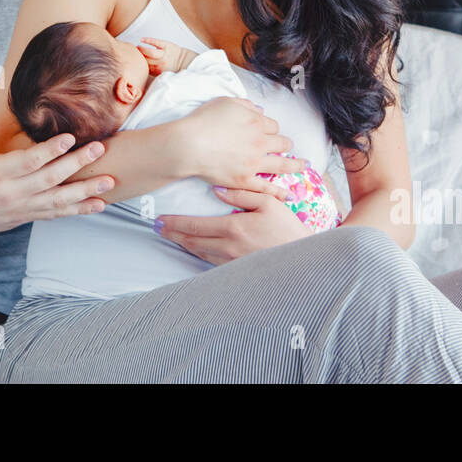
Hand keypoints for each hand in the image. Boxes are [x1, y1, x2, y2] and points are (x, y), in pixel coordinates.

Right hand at [0, 93, 114, 234]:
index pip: (27, 161)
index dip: (50, 150)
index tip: (70, 137)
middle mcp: (10, 193)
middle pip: (49, 179)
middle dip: (77, 164)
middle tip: (99, 149)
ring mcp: (20, 207)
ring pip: (58, 200)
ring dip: (85, 191)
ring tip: (109, 180)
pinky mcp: (26, 216)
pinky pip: (56, 214)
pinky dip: (79, 210)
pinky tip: (99, 204)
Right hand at [136, 36, 187, 74]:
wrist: (183, 61)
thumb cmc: (171, 67)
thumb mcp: (160, 73)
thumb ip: (151, 71)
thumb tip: (138, 69)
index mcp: (157, 71)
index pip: (144, 66)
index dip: (137, 62)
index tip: (132, 59)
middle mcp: (160, 63)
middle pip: (146, 60)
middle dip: (138, 56)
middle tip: (133, 52)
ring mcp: (164, 54)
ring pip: (150, 52)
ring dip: (142, 49)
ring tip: (137, 47)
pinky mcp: (167, 45)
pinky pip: (156, 42)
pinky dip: (148, 40)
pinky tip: (142, 39)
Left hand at [154, 187, 311, 263]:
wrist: (304, 259)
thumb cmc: (288, 229)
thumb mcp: (269, 203)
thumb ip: (242, 194)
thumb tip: (217, 190)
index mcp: (233, 228)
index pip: (195, 225)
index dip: (175, 223)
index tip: (160, 220)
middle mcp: (228, 247)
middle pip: (192, 241)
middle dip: (172, 234)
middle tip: (157, 229)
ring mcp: (231, 262)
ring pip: (199, 253)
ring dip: (183, 244)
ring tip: (171, 237)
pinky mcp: (237, 271)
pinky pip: (211, 262)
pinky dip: (198, 254)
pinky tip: (194, 249)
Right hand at [172, 97, 304, 198]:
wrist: (190, 144)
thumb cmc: (203, 121)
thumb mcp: (225, 102)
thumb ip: (245, 105)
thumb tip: (259, 110)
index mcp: (256, 122)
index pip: (272, 125)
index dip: (271, 128)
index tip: (269, 132)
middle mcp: (260, 142)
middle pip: (281, 143)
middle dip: (285, 144)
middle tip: (288, 147)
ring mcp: (254, 163)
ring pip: (281, 165)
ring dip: (295, 165)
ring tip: (303, 166)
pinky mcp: (245, 180)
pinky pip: (266, 188)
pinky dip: (278, 192)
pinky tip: (288, 194)